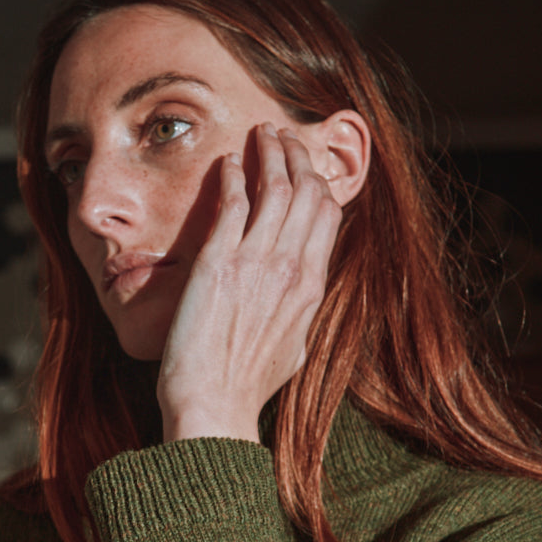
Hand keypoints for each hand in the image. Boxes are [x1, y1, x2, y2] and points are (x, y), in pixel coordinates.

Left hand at [157, 123, 342, 442]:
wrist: (213, 406)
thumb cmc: (246, 387)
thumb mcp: (293, 351)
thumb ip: (298, 318)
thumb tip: (298, 307)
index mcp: (311, 289)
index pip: (327, 217)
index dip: (319, 183)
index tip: (306, 167)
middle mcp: (292, 269)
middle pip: (308, 193)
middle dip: (298, 156)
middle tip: (282, 138)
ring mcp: (257, 263)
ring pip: (276, 188)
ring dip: (269, 153)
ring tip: (261, 135)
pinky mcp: (218, 262)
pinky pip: (233, 203)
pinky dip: (234, 176)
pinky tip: (228, 162)